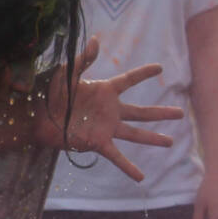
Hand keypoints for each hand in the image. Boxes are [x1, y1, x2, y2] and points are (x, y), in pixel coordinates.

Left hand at [39, 37, 183, 181]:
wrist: (36, 117)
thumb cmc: (50, 93)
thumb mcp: (66, 73)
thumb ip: (82, 59)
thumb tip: (95, 40)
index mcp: (104, 90)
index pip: (128, 80)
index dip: (144, 73)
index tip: (160, 68)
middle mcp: (109, 110)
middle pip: (141, 111)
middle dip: (161, 113)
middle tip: (181, 113)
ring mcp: (106, 127)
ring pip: (135, 133)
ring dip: (153, 138)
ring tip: (171, 142)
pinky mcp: (97, 142)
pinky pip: (116, 156)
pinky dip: (128, 167)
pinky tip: (141, 178)